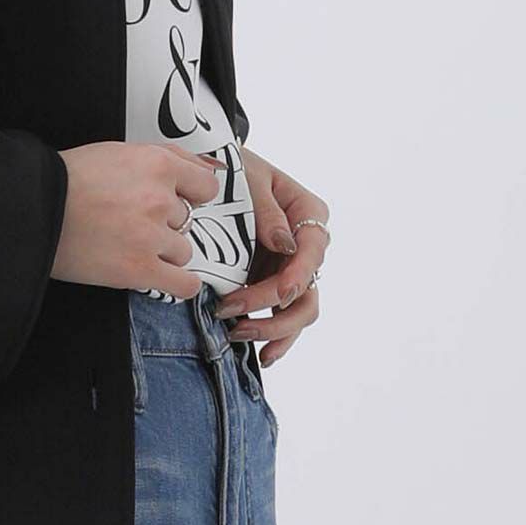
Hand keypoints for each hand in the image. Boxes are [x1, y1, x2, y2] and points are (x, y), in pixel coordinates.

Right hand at [52, 140, 227, 296]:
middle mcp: (159, 199)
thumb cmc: (68, 178)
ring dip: (162, 250)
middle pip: (186, 219)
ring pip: (182, 250)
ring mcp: (151, 235)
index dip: (190, 195)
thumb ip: (169, 158)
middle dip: (164, 222)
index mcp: (157, 164)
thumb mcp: (120, 152)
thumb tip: (212, 169)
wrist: (33, 208)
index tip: (176, 201)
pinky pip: (183, 283)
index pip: (205, 185)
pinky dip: (178, 283)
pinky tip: (159, 274)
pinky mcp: (140, 269)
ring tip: (128, 244)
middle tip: (132, 221)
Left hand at [211, 146, 329, 367]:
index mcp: (308, 213)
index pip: (313, 250)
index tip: (278, 291)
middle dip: (275, 309)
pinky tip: (263, 355)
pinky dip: (276, 336)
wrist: (213, 174)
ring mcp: (290, 267)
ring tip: (239, 334)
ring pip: (299, 310)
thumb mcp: (248, 178)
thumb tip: (284, 244)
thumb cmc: (234, 169)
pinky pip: (283, 315)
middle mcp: (306, 245)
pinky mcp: (272, 281)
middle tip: (236, 317)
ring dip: (273, 328)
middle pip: (307, 288)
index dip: (297, 275)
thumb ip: (266, 210)